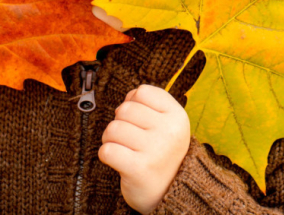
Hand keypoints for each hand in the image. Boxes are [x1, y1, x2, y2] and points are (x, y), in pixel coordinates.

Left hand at [99, 85, 189, 213]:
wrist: (169, 192)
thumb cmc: (162, 150)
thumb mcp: (168, 122)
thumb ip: (149, 104)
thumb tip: (125, 100)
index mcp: (177, 116)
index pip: (142, 92)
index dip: (134, 102)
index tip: (139, 119)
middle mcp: (169, 131)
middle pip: (125, 109)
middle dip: (120, 121)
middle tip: (129, 137)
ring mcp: (155, 150)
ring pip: (113, 128)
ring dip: (111, 138)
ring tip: (123, 148)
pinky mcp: (138, 169)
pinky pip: (107, 150)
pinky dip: (106, 154)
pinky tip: (118, 160)